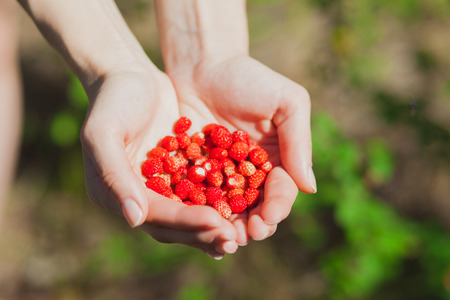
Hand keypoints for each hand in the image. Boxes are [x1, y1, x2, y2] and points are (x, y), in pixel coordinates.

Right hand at [80, 69, 238, 258]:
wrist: (129, 76)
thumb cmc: (112, 100)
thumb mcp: (104, 133)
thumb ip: (115, 175)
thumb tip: (133, 220)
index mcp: (113, 193)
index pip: (154, 215)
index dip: (185, 222)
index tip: (217, 224)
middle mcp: (135, 197)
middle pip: (172, 225)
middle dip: (203, 232)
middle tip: (234, 240)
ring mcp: (157, 187)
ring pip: (187, 216)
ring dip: (212, 227)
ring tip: (241, 236)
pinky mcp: (176, 174)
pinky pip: (198, 196)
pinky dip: (216, 206)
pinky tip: (240, 212)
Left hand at [169, 55, 315, 244]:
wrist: (203, 65)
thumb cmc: (249, 78)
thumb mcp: (286, 101)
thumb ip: (298, 141)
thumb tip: (310, 188)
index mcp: (277, 160)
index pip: (282, 191)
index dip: (277, 207)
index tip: (269, 217)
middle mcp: (251, 174)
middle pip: (256, 208)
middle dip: (253, 225)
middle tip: (244, 235)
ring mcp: (221, 177)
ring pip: (228, 210)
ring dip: (227, 226)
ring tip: (222, 237)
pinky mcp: (193, 174)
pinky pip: (197, 198)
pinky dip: (199, 213)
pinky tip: (196, 224)